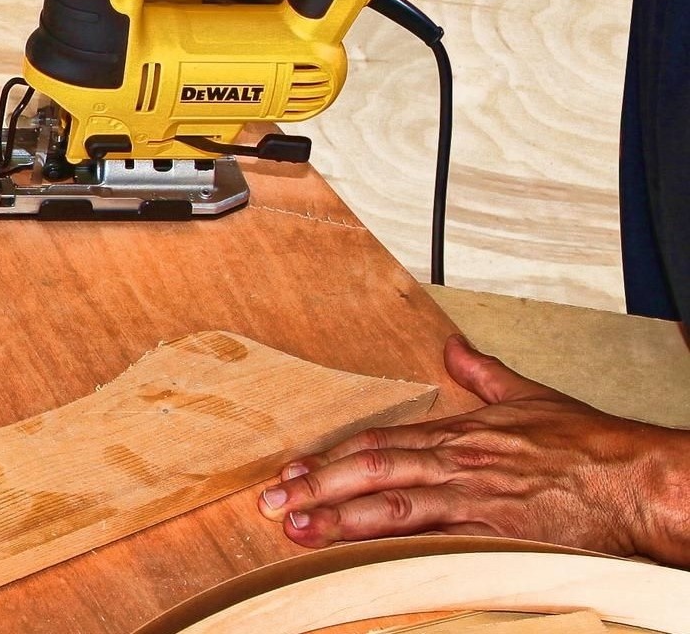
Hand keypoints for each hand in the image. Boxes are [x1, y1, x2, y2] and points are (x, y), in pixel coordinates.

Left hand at [258, 335, 689, 567]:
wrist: (633, 478)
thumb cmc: (587, 445)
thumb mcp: (527, 395)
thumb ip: (483, 373)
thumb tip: (454, 348)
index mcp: (458, 433)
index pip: (379, 444)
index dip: (332, 456)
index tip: (295, 467)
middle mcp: (454, 461)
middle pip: (370, 470)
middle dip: (316, 484)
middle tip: (272, 500)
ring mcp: (469, 496)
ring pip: (389, 504)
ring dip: (337, 516)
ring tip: (295, 528)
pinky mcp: (490, 530)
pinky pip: (429, 537)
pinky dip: (388, 545)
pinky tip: (357, 557)